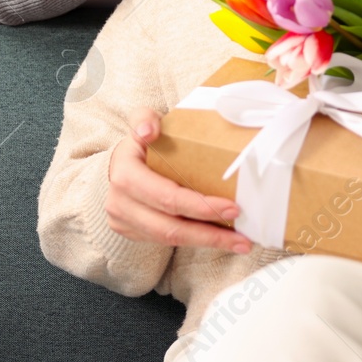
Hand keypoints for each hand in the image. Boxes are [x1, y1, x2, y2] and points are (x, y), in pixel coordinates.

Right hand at [106, 108, 252, 253]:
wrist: (119, 162)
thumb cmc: (140, 142)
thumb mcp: (142, 121)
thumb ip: (145, 118)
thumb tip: (148, 131)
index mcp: (125, 174)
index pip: (167, 197)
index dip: (200, 207)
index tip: (232, 207)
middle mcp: (120, 203)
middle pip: (170, 227)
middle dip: (209, 233)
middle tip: (242, 235)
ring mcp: (124, 222)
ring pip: (169, 240)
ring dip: (207, 243)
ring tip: (238, 243)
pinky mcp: (132, 234)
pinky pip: (166, 242)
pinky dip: (195, 240)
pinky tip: (219, 238)